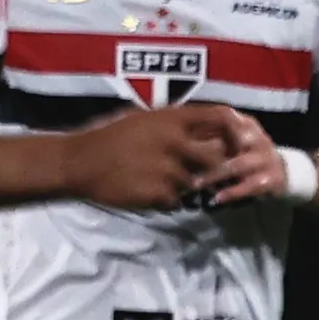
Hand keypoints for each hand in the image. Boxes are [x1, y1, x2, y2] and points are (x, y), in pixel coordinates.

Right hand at [62, 104, 261, 210]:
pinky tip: (149, 191)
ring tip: (159, 180)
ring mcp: (167, 168)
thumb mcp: (146, 120)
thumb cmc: (112, 137)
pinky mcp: (158, 193)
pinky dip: (168, 200)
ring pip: (196, 183)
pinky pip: (177, 201)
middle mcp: (174, 141)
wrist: (80, 162)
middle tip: (198, 173)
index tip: (238, 145)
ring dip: (184, 186)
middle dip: (211, 169)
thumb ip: (178, 124)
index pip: (220, 118)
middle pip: (217, 159)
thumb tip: (213, 130)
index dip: (235, 133)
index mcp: (172, 119)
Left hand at [189, 119, 292, 207]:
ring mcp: (267, 158)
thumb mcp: (233, 139)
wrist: (282, 171)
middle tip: (180, 164)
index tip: (180, 137)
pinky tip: (217, 198)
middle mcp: (258, 138)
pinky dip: (232, 192)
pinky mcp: (273, 178)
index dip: (202, 125)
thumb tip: (177, 137)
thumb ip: (211, 134)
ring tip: (194, 185)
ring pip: (237, 165)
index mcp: (246, 124)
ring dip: (214, 175)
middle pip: (229, 141)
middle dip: (204, 153)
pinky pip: (250, 185)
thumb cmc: (247, 154)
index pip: (225, 117)